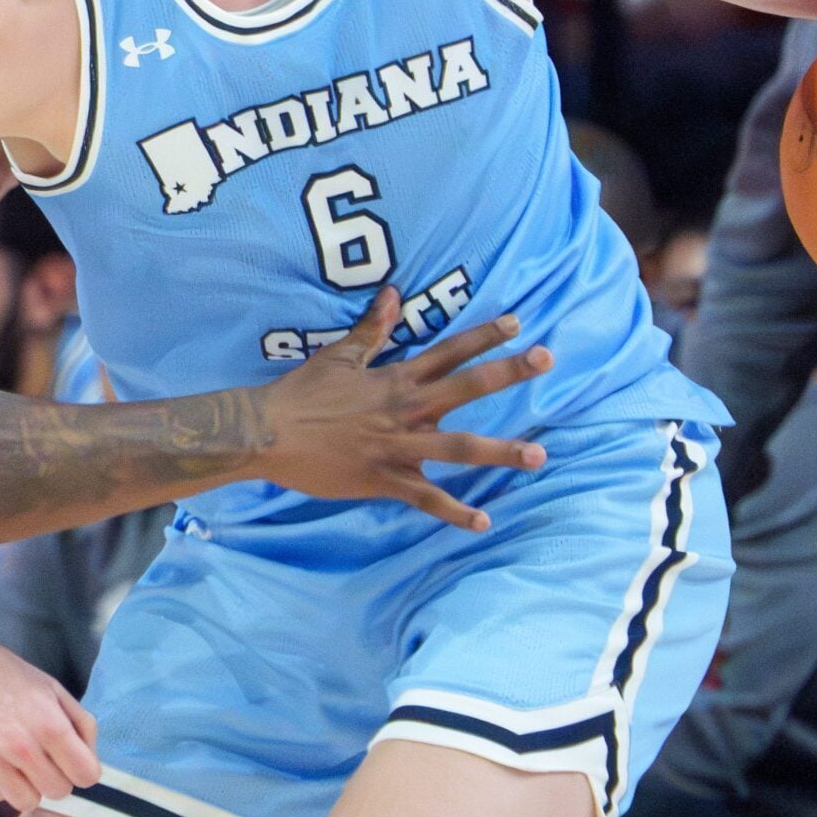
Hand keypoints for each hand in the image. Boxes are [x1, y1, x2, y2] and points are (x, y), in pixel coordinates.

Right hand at [0, 616, 95, 810]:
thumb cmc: (2, 671)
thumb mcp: (50, 686)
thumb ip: (80, 723)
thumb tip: (90, 759)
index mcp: (48, 723)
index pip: (87, 775)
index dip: (83, 767)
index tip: (72, 758)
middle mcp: (19, 747)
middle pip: (60, 792)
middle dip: (56, 774)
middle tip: (41, 753)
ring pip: (28, 802)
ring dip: (27, 783)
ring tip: (15, 757)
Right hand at [253, 291, 552, 529]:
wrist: (268, 433)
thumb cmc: (301, 394)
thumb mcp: (338, 356)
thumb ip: (372, 328)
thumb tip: (394, 293)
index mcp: (396, 379)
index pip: (448, 351)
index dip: (484, 335)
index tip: (519, 322)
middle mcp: (405, 410)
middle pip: (467, 388)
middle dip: (509, 373)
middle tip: (549, 359)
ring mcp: (398, 446)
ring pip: (459, 448)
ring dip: (500, 452)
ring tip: (538, 455)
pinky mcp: (384, 479)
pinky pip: (426, 499)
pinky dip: (454, 512)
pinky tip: (483, 522)